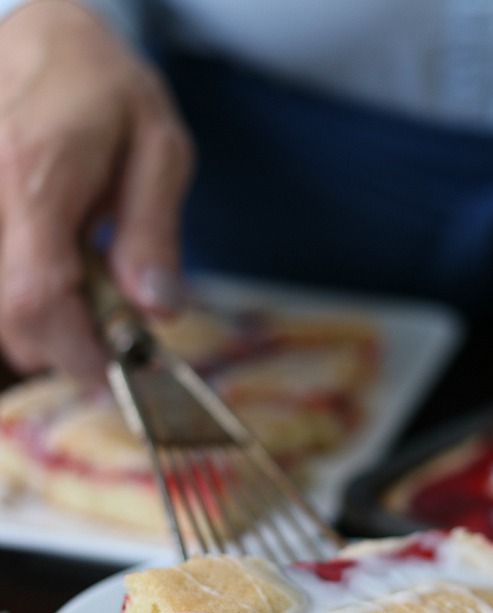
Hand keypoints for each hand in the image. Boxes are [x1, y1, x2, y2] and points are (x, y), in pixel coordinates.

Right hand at [0, 0, 193, 379]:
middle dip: (61, 349)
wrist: (41, 44)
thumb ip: (154, 232)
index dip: (75, 352)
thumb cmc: (107, 93)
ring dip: (40, 330)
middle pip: (7, 319)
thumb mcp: (159, 151)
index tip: (115, 370)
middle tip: (108, 336)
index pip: (36, 297)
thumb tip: (158, 312)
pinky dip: (23, 304)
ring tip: (84, 300)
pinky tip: (55, 281)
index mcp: (38, 175)